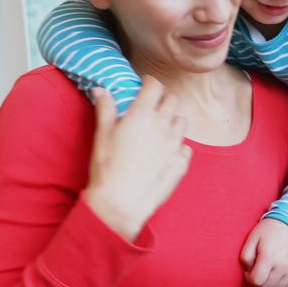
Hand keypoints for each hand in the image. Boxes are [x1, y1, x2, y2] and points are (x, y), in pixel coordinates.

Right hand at [83, 76, 191, 241]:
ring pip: (182, 122)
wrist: (122, 203)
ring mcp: (175, 144)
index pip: (155, 86)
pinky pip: (186, 147)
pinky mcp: (182, 162)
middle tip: (153, 107)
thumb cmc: (107, 168)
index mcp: (142, 115)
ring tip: (161, 130)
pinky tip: (166, 153)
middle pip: (172, 100)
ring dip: (173, 121)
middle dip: (163, 99)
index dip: (150, 83)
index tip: (146, 85)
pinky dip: (178, 146)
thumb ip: (105, 109)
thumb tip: (101, 90)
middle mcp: (163, 125)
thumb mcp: (102, 135)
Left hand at [239, 219, 287, 286]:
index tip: (249, 269)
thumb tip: (249, 270)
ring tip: (267, 271)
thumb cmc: (269, 230)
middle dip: (258, 281)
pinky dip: (280, 283)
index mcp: (269, 257)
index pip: (256, 281)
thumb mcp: (252, 238)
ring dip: (269, 283)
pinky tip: (277, 273)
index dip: (249, 278)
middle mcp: (282, 266)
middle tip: (257, 269)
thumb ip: (245, 257)